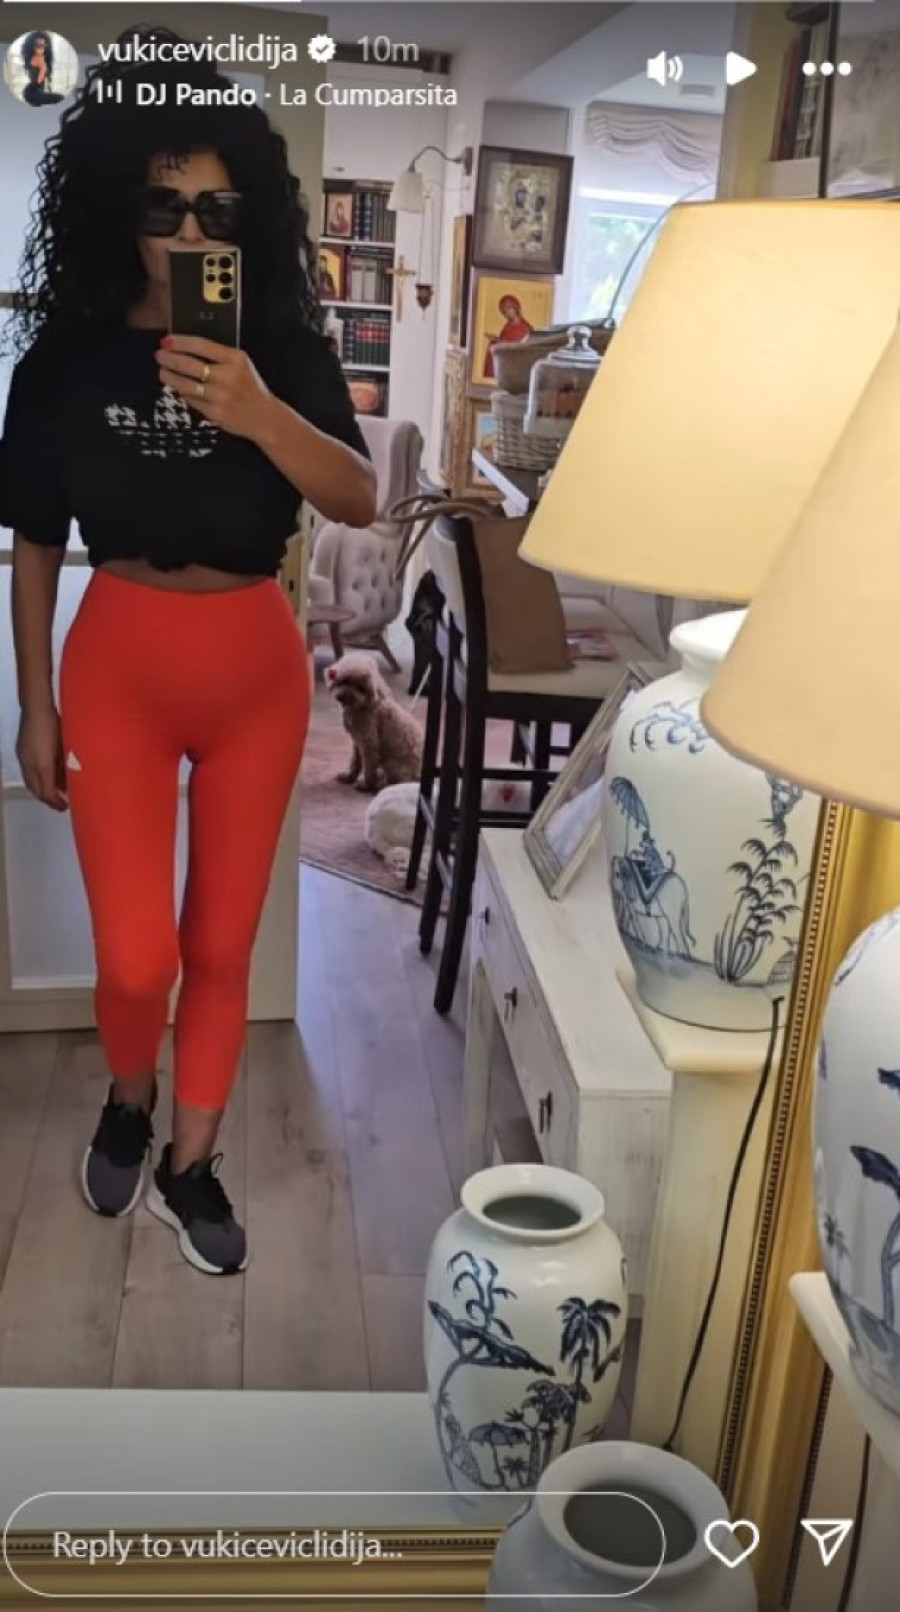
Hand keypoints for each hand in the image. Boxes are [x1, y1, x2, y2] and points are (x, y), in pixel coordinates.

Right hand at [17, 707, 67, 811]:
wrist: (38, 707)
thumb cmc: (55, 724)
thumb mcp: (65, 747)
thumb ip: (67, 766)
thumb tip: (71, 779)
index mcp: (42, 765)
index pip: (47, 792)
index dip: (56, 802)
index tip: (65, 806)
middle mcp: (31, 764)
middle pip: (36, 789)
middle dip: (48, 799)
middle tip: (60, 803)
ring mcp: (25, 757)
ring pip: (32, 781)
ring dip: (43, 789)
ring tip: (56, 792)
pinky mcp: (23, 751)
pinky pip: (29, 771)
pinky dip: (38, 778)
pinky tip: (49, 775)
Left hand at [155, 335, 274, 440]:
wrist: (265, 417)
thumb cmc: (250, 387)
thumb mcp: (241, 364)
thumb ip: (218, 355)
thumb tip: (185, 349)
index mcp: (235, 359)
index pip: (200, 345)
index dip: (179, 342)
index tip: (166, 341)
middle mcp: (227, 376)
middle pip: (188, 364)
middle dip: (168, 358)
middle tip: (160, 355)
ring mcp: (220, 396)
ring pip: (184, 384)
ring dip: (169, 377)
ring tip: (163, 373)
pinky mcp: (214, 413)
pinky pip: (191, 400)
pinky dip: (182, 393)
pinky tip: (179, 389)